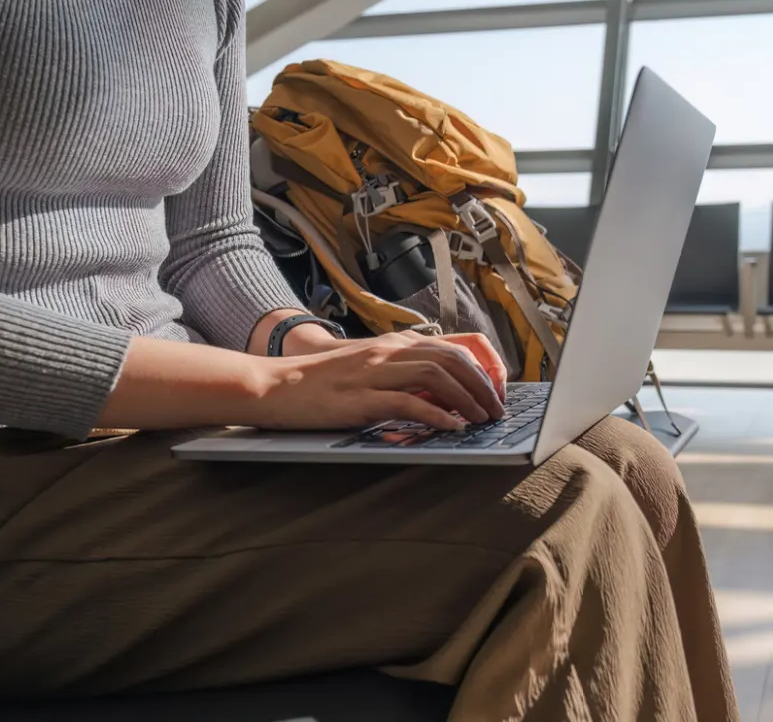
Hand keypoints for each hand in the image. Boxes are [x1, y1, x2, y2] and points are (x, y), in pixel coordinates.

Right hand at [296, 331, 507, 402]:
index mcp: (394, 344)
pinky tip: (452, 428)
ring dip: (467, 399)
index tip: (497, 391)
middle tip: (497, 411)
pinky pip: (407, 403)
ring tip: (483, 420)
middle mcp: (388, 352)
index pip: (456, 346)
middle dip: (483, 386)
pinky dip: (436, 416)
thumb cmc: (321, 382)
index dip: (484, 368)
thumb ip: (403, 373)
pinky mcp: (360, 399)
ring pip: (436, 377)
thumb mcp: (369, 368)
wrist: (275, 384)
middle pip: (453, 360)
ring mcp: (374, 373)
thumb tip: (443, 393)